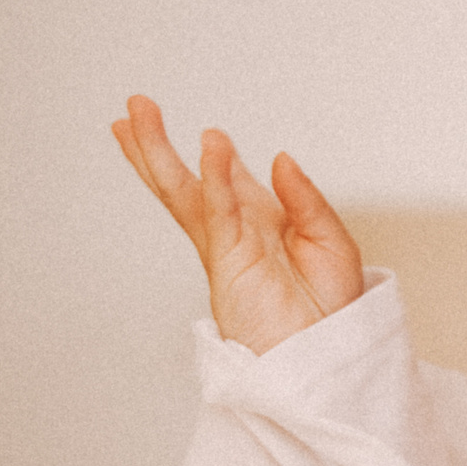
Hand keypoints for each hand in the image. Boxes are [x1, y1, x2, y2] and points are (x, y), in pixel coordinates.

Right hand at [114, 94, 364, 353]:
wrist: (330, 357)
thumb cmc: (332, 311)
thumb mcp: (331, 241)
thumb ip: (306, 198)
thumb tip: (280, 159)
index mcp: (263, 226)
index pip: (228, 182)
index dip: (214, 157)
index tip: (200, 132)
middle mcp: (238, 233)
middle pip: (187, 183)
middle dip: (157, 147)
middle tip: (134, 108)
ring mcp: (227, 248)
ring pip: (185, 192)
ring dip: (157, 153)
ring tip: (135, 117)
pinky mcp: (229, 264)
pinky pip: (219, 212)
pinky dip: (215, 178)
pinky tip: (209, 147)